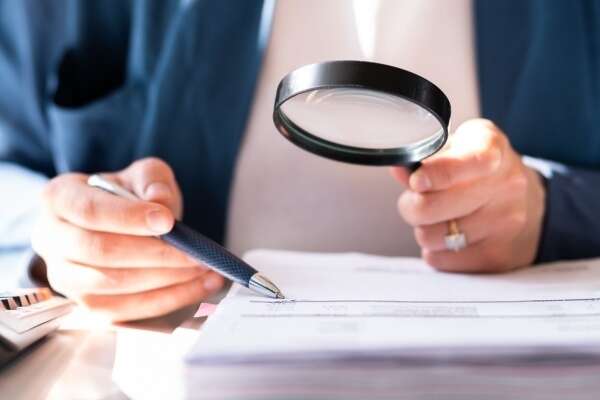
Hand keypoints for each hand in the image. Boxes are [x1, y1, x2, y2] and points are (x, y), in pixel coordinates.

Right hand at [32, 157, 224, 320]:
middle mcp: (51, 240)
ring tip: (204, 268)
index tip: (168, 221)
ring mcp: (65, 278)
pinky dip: (169, 299)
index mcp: (59, 198)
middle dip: (155, 254)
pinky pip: (127, 310)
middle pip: (101, 252)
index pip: (90, 211)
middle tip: (196, 252)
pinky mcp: (87, 305)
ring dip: (166, 279)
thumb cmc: (129, 197)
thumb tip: (160, 203)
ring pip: (114, 285)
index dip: (129, 218)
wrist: (122, 224)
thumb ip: (153, 180)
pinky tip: (200, 285)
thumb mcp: (144, 175)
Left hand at [392, 119, 545, 272]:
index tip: (416, 181)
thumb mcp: (458, 148)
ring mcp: (506, 224)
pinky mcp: (498, 257)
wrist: (527, 202)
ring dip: (424, 229)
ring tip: (440, 219)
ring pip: (430, 237)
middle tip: (416, 201)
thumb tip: (400, 169)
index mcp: (491, 148)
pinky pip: (440, 260)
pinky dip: (436, 251)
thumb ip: (426, 158)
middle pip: (432, 207)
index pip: (469, 162)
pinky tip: (451, 237)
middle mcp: (506, 184)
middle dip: (412, 205)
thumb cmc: (479, 172)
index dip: (437, 174)